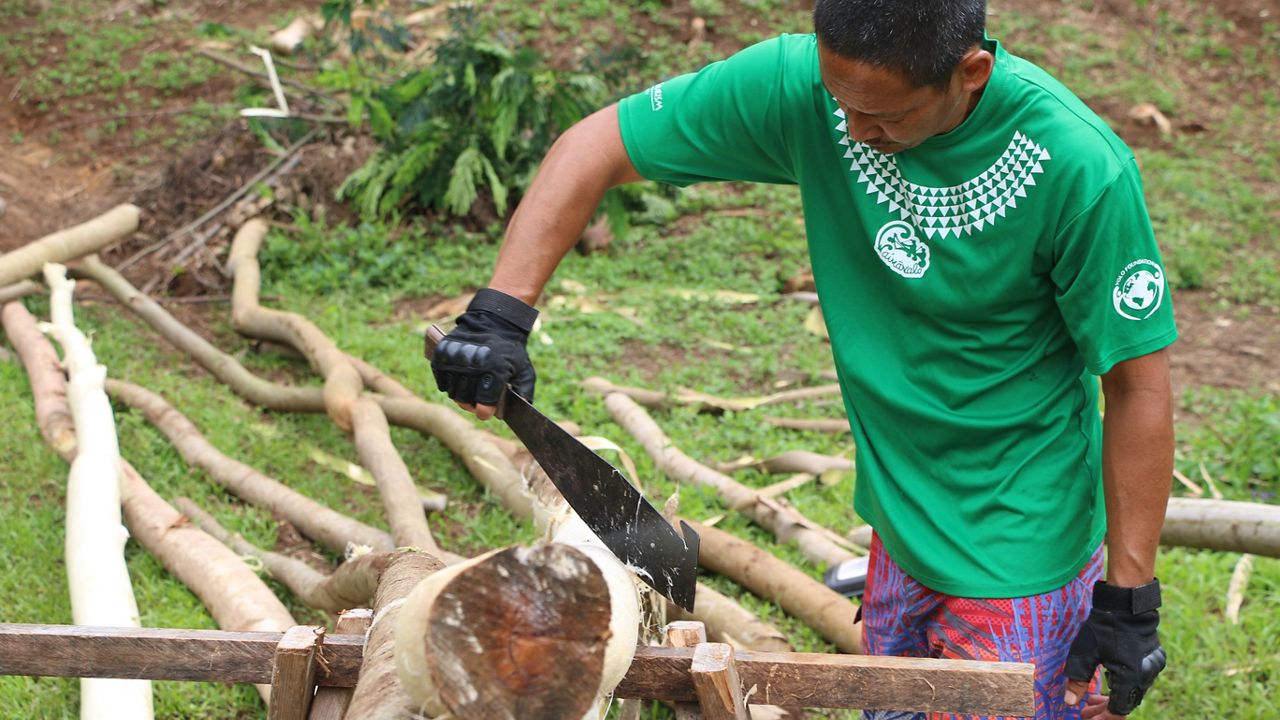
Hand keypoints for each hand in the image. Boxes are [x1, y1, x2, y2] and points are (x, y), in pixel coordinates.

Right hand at [429, 288, 536, 418]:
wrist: (495, 320)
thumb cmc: (510, 349)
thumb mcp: (524, 369)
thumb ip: (525, 392)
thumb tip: (520, 413)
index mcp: (494, 369)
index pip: (483, 403)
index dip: (484, 412)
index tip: (485, 413)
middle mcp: (473, 364)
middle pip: (465, 400)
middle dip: (472, 405)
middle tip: (477, 402)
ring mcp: (455, 358)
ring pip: (452, 392)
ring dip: (460, 395)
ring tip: (469, 390)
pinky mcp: (443, 353)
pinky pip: (441, 381)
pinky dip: (448, 384)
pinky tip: (458, 380)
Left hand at [1064, 580, 1165, 715]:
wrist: (1126, 604)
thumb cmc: (1104, 628)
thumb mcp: (1085, 654)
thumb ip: (1078, 680)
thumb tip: (1071, 703)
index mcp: (1130, 679)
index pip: (1118, 710)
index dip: (1102, 717)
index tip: (1086, 717)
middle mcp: (1145, 677)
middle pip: (1126, 703)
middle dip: (1105, 709)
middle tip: (1086, 710)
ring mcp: (1153, 667)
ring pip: (1133, 691)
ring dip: (1114, 696)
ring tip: (1093, 697)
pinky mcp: (1154, 658)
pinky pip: (1140, 678)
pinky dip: (1124, 683)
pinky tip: (1108, 679)